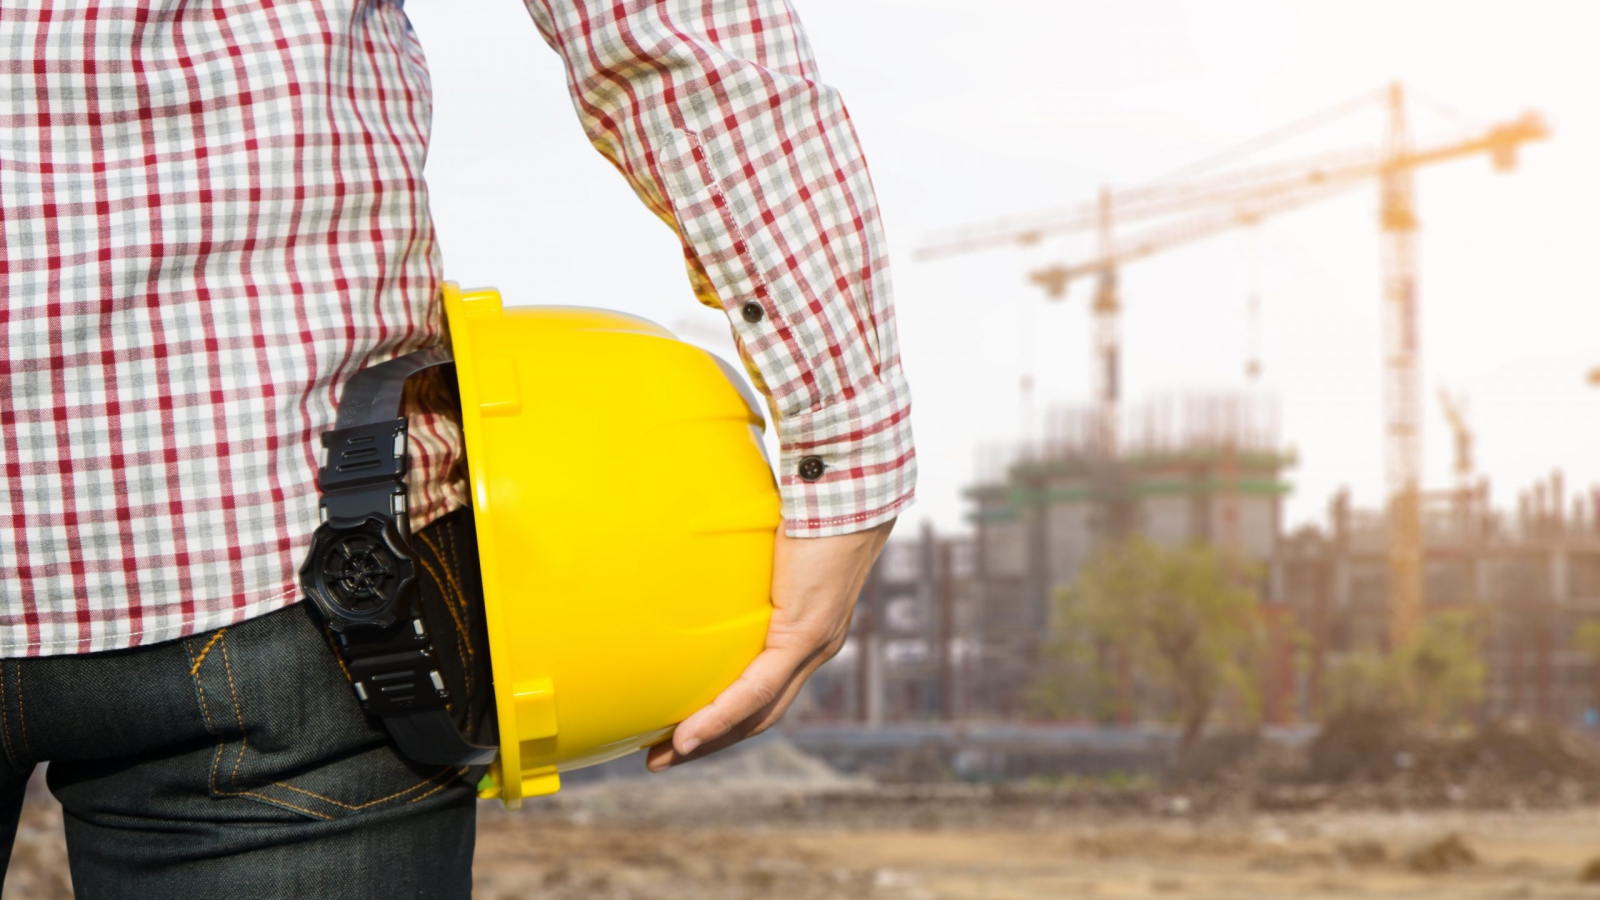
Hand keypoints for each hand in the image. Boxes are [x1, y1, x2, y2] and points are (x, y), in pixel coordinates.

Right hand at [646, 517, 895, 771]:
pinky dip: (722, 714)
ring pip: (759, 712)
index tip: (685, 731)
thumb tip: (697, 543)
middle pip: (761, 715)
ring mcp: (813, 645)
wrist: (845, 487)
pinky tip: (688, 734)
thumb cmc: (808, 503)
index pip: (767, 691)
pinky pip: (758, 687)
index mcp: (808, 632)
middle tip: (663, 756)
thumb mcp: (766, 543)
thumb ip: (742, 559)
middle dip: (712, 741)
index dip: (727, 716)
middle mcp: (815, 649)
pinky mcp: (805, 633)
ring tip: (666, 756)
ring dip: (710, 740)